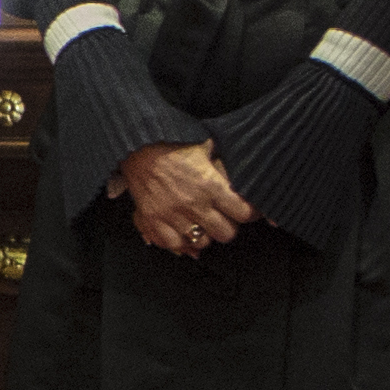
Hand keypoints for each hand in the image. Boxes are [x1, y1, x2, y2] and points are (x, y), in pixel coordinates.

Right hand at [115, 141, 252, 253]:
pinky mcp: (154, 220)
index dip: (250, 213)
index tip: (248, 211)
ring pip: (202, 242)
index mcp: (210, 184)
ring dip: (205, 234)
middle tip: (224, 217)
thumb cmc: (175, 145)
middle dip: (228, 226)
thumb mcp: (209, 147)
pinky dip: (180, 241)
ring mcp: (172, 214)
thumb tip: (247, 176)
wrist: (139, 146)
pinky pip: (173, 244)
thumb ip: (227, 165)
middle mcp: (194, 203)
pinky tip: (183, 233)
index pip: (244, 213)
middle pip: (226, 234)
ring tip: (202, 224)